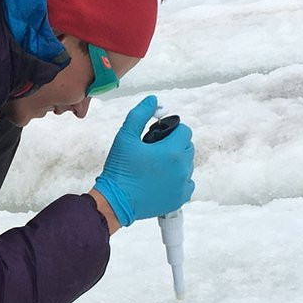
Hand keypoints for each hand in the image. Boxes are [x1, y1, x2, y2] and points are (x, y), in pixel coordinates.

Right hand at [93, 95, 194, 226]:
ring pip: (187, 165)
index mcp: (172, 151)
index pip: (184, 131)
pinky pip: (188, 183)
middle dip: (174, 144)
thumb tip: (153, 100)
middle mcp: (182, 168)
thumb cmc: (119, 170)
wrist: (115, 201)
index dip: (171, 130)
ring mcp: (182, 185)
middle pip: (188, 147)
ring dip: (176, 162)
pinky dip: (178, 179)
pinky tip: (162, 179)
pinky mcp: (180, 198)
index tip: (157, 137)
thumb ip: (140, 115)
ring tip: (156, 166)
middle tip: (154, 150)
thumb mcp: (125, 137)